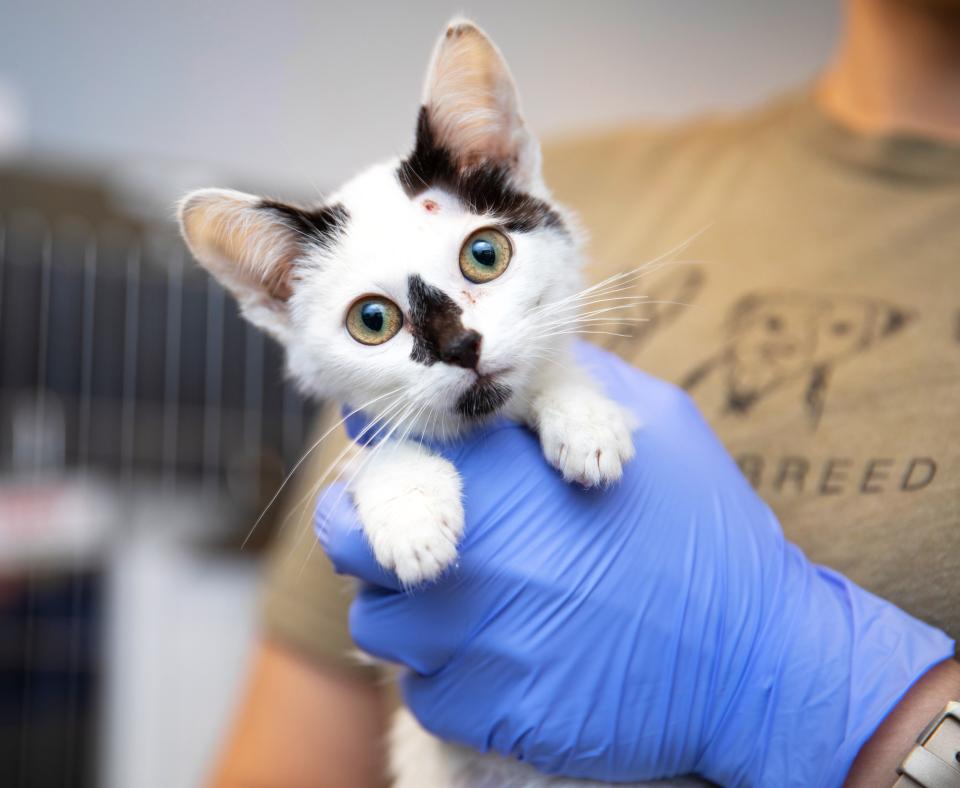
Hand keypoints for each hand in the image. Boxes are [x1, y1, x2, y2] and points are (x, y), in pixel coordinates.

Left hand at [316, 343, 953, 785]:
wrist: (755, 664)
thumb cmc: (706, 535)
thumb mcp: (654, 423)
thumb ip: (569, 385)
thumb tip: (509, 365)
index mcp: (502, 482)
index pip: (380, 455)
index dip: (378, 455)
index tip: (396, 461)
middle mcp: (471, 562)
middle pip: (352, 540)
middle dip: (372, 531)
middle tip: (420, 532)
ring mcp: (473, 646)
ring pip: (379, 622)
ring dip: (407, 607)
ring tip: (468, 595)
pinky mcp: (488, 714)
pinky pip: (423, 689)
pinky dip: (446, 671)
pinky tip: (500, 653)